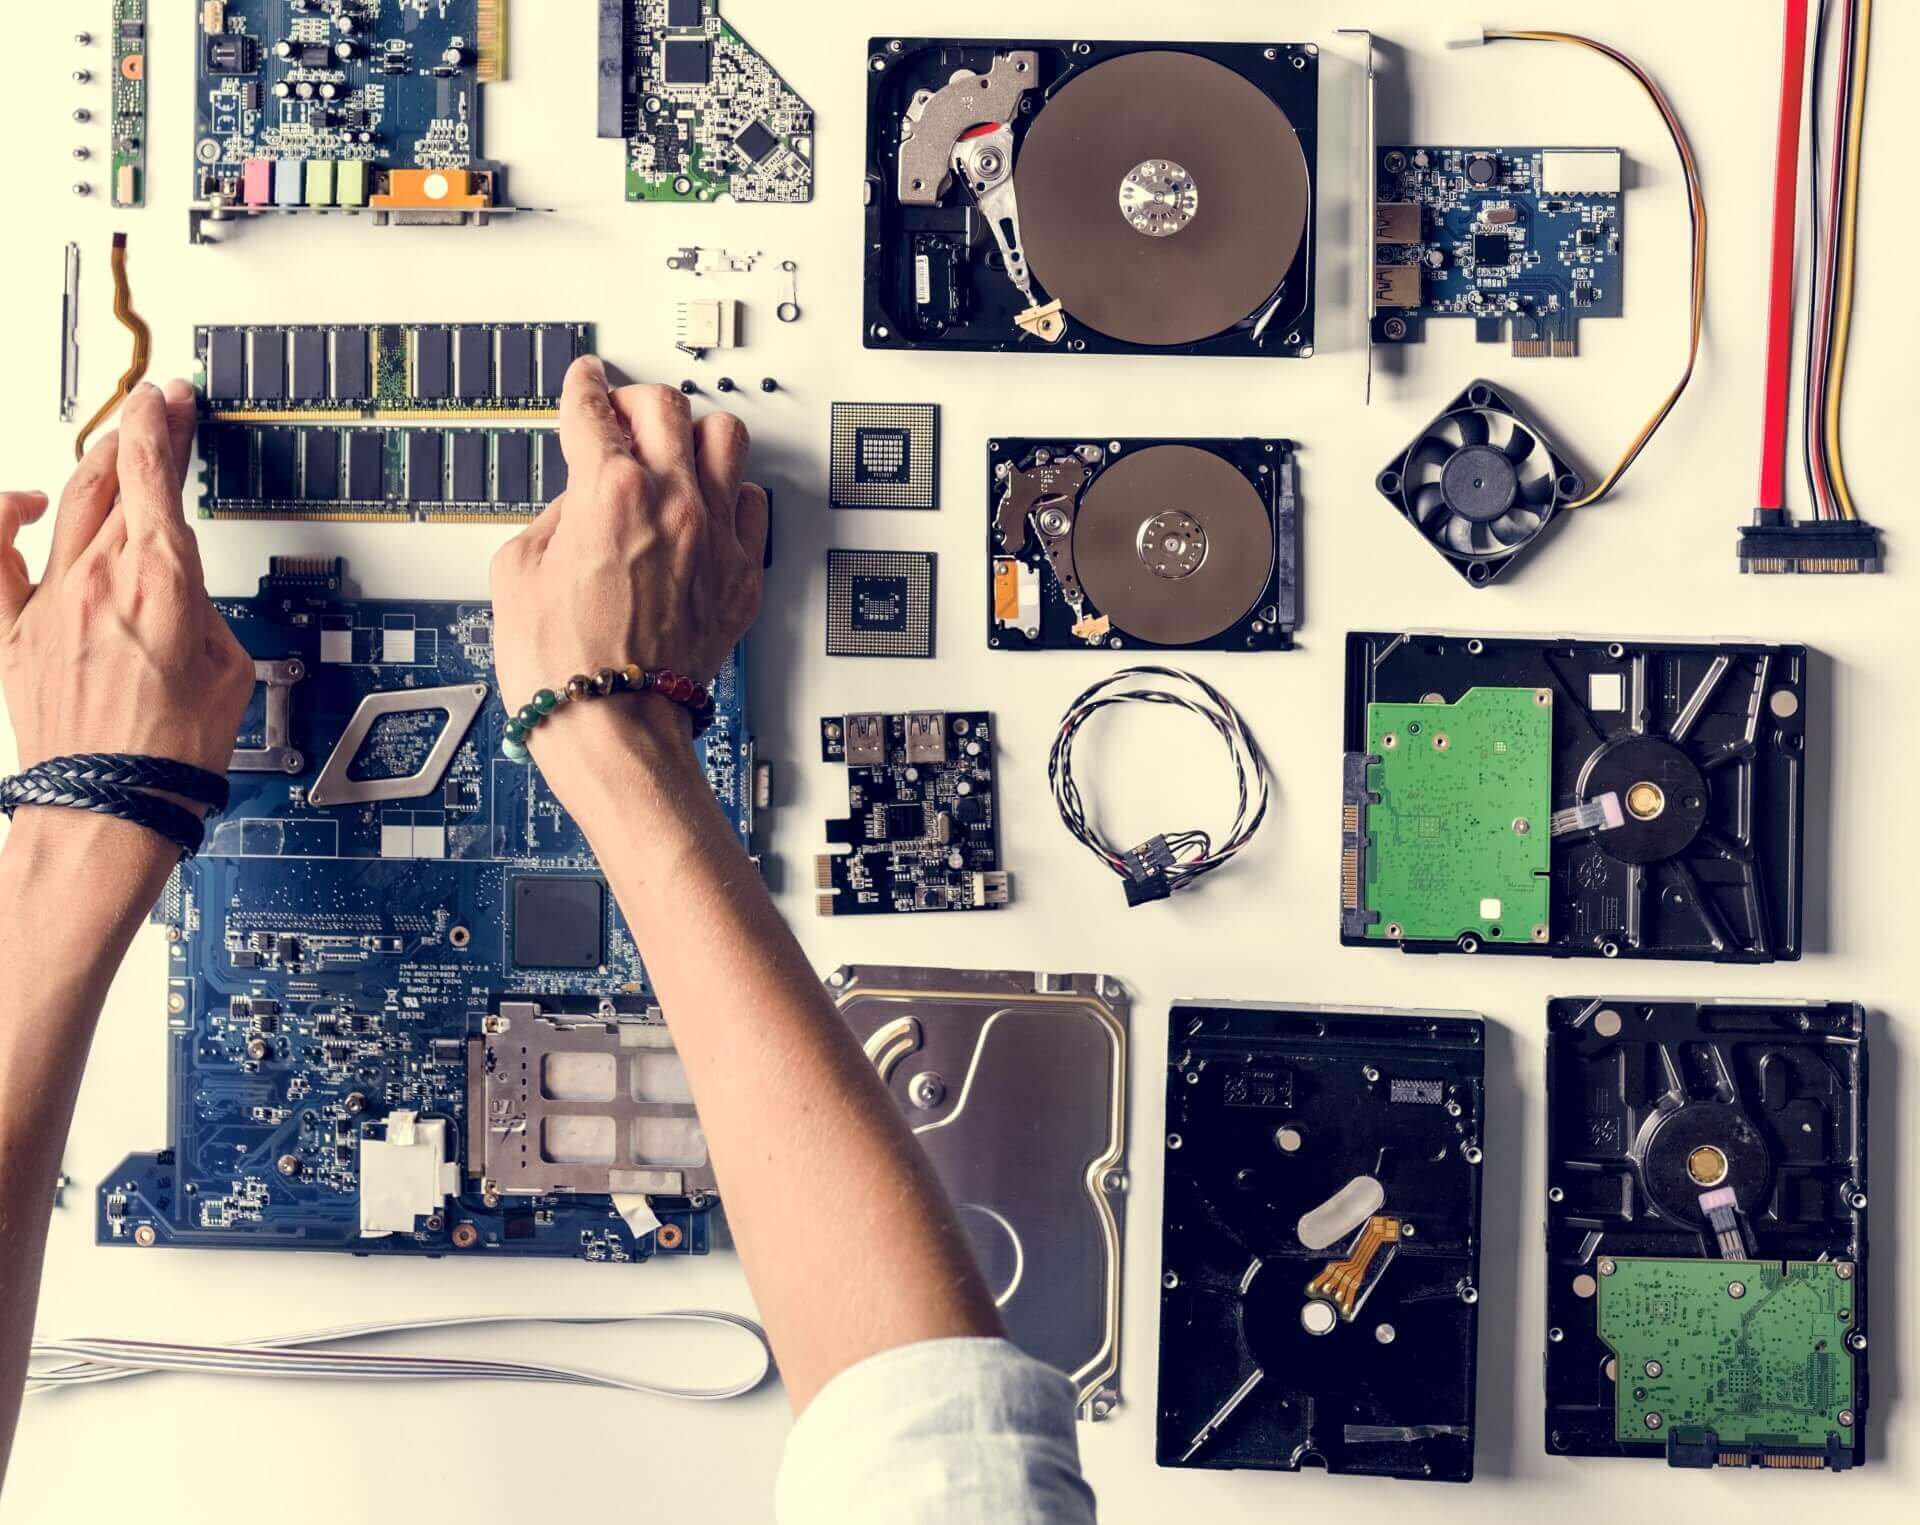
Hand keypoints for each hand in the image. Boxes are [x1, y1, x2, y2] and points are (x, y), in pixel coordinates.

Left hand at [0, 382, 254, 788]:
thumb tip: (183, 599)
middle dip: (135, 435)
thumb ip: (202, 612)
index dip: (162, 424)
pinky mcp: (15, 633)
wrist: (114, 804)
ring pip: (67, 507)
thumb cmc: (173, 752)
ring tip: (111, 454)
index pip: (153, 472)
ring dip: (92, 470)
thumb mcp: (229, 667)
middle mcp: (98, 580)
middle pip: (110, 477)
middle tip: (153, 416)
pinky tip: (21, 504)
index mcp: (162, 583)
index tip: (171, 401)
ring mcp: (49, 602)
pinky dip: (3, 517)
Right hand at [490, 357, 767, 765]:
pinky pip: (753, 505)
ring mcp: (714, 539)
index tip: (585, 382)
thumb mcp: (515, 573)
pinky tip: (708, 508)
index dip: (583, 388)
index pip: (594, 410)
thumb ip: (551, 517)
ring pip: (727, 438)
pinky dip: (730, 496)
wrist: (615, 730)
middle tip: (622, 413)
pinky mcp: (741, 578)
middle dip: (637, 400)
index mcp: (608, 492)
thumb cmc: (562, 668)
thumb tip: (576, 501)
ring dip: (695, 435)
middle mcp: (672, 504)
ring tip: (674, 453)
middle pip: (667, 406)